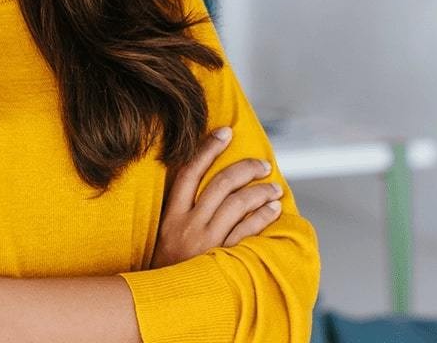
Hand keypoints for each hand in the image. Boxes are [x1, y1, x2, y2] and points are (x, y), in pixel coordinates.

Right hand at [148, 126, 282, 268]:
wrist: (163, 304)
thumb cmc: (168, 268)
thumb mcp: (165, 235)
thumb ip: (182, 211)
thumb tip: (208, 184)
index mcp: (172, 215)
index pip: (189, 172)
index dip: (207, 148)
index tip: (224, 132)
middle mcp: (188, 225)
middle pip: (221, 184)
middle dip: (246, 169)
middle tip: (262, 165)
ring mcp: (207, 242)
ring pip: (238, 204)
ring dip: (260, 192)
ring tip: (274, 189)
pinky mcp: (223, 258)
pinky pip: (248, 231)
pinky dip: (263, 217)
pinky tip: (274, 210)